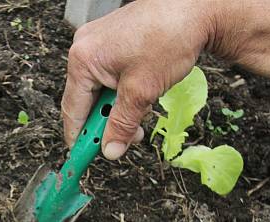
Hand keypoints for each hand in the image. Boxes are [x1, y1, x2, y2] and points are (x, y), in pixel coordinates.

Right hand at [62, 0, 215, 158]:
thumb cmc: (169, 36)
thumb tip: (111, 149)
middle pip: (86, 100)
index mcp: (83, 60)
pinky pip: (109, 74)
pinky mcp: (113, 39)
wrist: (196, 6)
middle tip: (126, 138)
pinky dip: (122, 90)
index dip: (80, 138)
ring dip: (118, 108)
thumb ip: (122, 125)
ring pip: (100, 89)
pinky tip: (140, 95)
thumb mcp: (142, 92)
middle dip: (106, 123)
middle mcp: (84, 48)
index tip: (83, 158)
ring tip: (141, 113)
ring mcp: (98, 41)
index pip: (72, 110)